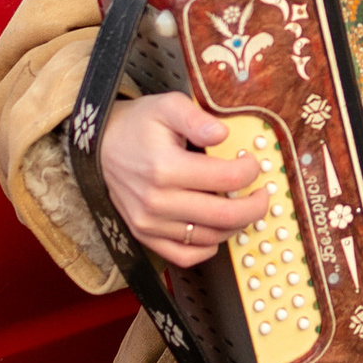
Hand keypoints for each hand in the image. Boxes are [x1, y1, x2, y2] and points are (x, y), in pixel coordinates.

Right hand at [98, 91, 267, 267]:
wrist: (99, 146)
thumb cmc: (136, 124)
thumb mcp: (167, 106)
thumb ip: (197, 118)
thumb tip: (223, 133)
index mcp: (165, 167)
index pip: (226, 178)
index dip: (250, 171)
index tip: (252, 162)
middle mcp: (157, 201)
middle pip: (224, 215)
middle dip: (255, 206)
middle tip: (262, 194)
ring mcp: (149, 223)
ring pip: (209, 238)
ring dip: (235, 226)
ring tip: (242, 207)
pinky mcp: (144, 235)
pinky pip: (184, 256)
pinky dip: (208, 248)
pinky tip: (216, 229)